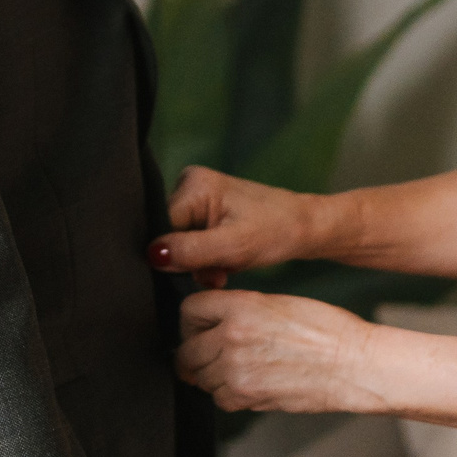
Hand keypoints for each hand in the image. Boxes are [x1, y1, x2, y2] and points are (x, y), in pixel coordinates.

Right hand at [150, 167, 323, 286]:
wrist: (304, 228)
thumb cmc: (276, 232)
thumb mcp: (233, 247)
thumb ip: (190, 251)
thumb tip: (152, 254)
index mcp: (193, 184)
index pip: (163, 229)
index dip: (178, 255)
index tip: (204, 268)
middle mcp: (189, 184)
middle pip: (170, 236)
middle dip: (192, 261)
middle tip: (218, 272)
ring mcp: (197, 197)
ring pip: (181, 243)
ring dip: (200, 264)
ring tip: (225, 269)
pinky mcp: (204, 210)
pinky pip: (191, 241)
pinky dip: (205, 258)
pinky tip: (224, 264)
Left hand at [175, 288, 380, 414]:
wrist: (353, 364)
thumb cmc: (326, 331)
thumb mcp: (277, 303)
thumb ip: (238, 311)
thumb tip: (210, 326)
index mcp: (240, 306)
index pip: (189, 310)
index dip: (192, 321)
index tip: (196, 329)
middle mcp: (232, 336)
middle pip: (186, 349)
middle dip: (196, 352)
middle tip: (211, 354)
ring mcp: (236, 369)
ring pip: (200, 377)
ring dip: (213, 375)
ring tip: (240, 368)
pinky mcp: (246, 396)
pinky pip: (219, 398)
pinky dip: (229, 394)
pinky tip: (250, 383)